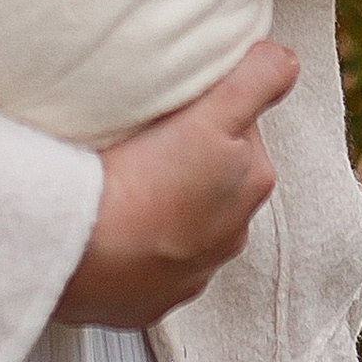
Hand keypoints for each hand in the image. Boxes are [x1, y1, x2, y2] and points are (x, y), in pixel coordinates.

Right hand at [54, 40, 299, 328]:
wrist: (77, 251)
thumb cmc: (142, 184)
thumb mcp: (212, 116)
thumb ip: (256, 81)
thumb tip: (285, 61)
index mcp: (251, 183)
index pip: (240, 128)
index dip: (207, 111)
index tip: (173, 110)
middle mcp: (230, 236)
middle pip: (211, 176)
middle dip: (185, 158)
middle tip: (143, 142)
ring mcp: (188, 273)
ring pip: (179, 221)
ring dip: (160, 202)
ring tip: (122, 182)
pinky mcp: (147, 300)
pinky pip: (144, 262)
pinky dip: (133, 243)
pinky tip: (109, 224)